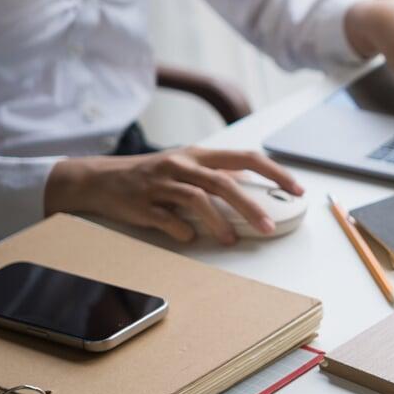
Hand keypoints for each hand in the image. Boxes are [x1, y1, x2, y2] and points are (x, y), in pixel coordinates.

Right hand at [44, 147, 303, 245]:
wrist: (96, 180)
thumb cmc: (151, 175)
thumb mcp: (186, 166)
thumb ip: (216, 172)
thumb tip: (250, 181)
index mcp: (198, 154)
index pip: (246, 158)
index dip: (274, 173)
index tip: (297, 188)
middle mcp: (181, 164)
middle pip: (223, 182)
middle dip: (250, 206)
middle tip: (268, 227)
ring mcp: (160, 184)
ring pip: (196, 199)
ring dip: (218, 222)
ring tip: (231, 239)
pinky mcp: (141, 204)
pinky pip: (166, 220)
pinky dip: (182, 231)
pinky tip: (190, 238)